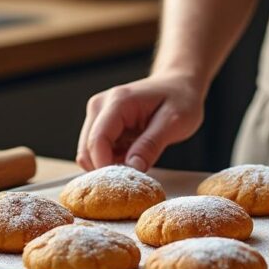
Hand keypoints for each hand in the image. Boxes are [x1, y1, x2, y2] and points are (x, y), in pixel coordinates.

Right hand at [76, 73, 204, 170]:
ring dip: (109, 165)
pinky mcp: (100, 123)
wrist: (178, 84)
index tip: (125, 185)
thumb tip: (132, 168)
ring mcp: (98, 114)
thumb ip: (151, 145)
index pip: (97, 141)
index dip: (106, 168)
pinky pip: (97, 151)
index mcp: (117, 102)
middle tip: (134, 177)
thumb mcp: (174, 122)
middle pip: (87, 150)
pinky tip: (132, 156)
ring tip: (137, 161)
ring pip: (89, 153)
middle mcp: (100, 106)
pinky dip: (111, 160)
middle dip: (107, 169)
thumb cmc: (180, 99)